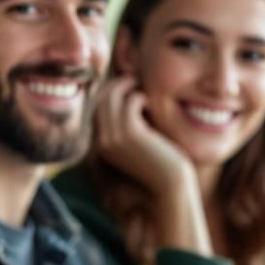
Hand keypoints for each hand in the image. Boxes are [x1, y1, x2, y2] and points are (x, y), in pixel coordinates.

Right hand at [93, 76, 194, 194]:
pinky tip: (149, 102)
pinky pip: (130, 103)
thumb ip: (130, 123)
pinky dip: (140, 97)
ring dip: (127, 86)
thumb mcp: (139, 141)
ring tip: (140, 85)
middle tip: (133, 79)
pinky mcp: (130, 135)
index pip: (94, 108)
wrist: (170, 185)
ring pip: (112, 98)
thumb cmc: (159, 163)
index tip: (123, 85)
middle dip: (115, 84)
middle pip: (100, 100)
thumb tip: (130, 98)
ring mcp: (113, 138)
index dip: (106, 92)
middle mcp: (102, 141)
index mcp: (100, 144)